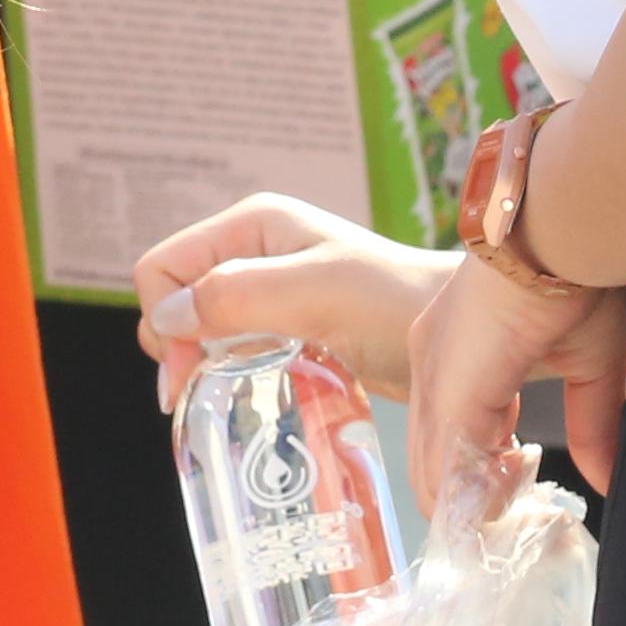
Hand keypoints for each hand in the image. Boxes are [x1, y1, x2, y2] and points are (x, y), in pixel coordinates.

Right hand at [133, 190, 443, 406]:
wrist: (464, 335)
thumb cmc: (395, 304)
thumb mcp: (315, 293)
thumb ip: (240, 296)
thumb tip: (169, 318)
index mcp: (251, 226)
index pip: (163, 268)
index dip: (161, 322)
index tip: (187, 377)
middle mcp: (254, 252)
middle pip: (176, 299)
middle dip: (176, 347)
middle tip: (200, 395)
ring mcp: (272, 289)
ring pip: (203, 328)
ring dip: (204, 363)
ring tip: (228, 399)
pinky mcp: (291, 325)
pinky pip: (236, 348)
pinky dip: (232, 372)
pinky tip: (253, 396)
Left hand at [406, 231, 625, 509]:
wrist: (568, 222)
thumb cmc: (580, 269)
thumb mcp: (589, 357)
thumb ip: (592, 421)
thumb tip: (606, 478)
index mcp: (458, 353)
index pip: (453, 436)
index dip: (488, 473)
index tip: (528, 486)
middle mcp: (432, 364)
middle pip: (433, 464)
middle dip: (479, 499)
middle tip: (526, 511)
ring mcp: (435, 377)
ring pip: (433, 476)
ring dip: (478, 505)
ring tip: (525, 508)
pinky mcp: (452, 389)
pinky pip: (448, 468)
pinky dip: (478, 495)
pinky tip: (518, 494)